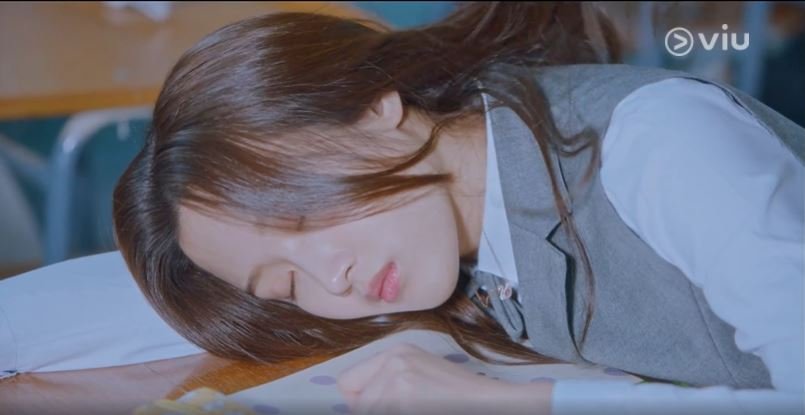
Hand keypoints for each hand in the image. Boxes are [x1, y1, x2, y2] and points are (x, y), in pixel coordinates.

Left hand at [336, 343, 553, 414]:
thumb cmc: (457, 395)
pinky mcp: (405, 399)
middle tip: (410, 407)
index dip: (361, 402)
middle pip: (357, 403)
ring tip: (420, 407)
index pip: (347, 383)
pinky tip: (422, 408)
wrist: (489, 401)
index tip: (382, 406)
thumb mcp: (417, 375)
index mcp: (396, 352)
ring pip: (367, 411)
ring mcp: (399, 378)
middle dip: (375, 411)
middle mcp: (394, 359)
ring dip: (388, 414)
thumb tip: (355, 402)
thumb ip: (386, 381)